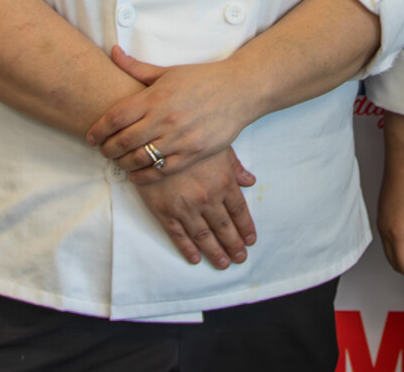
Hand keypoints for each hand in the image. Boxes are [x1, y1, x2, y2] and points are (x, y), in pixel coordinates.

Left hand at [86, 47, 256, 183]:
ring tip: (118, 161)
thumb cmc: (203, 78)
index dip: (98, 129)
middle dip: (107, 149)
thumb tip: (113, 52)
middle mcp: (165, 118)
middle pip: (123, 141)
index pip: (116, 117)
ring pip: (140, 158)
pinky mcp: (193, 153)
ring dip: (122, 163)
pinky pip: (162, 170)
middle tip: (102, 151)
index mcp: (156, 96)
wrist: (240, 90)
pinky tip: (136, 174)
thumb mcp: (168, 71)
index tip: (91, 137)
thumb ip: (137, 67)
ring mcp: (179, 137)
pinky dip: (144, 175)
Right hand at [131, 148, 258, 268]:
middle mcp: (207, 198)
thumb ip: (234, 166)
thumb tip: (250, 181)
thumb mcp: (217, 147)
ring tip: (223, 264)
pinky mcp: (164, 211)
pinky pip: (178, 235)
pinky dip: (187, 249)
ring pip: (204, 236)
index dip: (246, 227)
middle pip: (225, 227)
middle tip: (240, 258)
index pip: (239, 210)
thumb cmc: (189, 139)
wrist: (153, 139)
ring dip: (215, 252)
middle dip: (234, 245)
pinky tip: (195, 258)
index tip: (250, 240)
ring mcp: (186, 207)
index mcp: (223, 181)